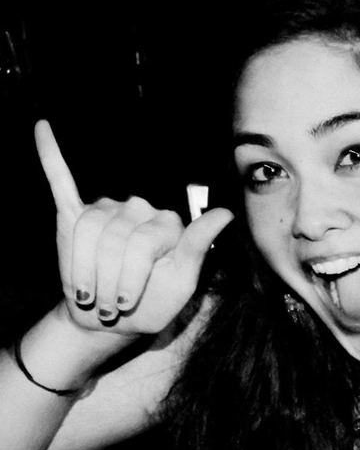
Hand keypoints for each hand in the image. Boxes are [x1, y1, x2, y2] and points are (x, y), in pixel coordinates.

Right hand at [35, 120, 233, 335]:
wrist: (113, 320)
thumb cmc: (152, 303)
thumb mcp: (181, 283)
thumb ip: (197, 246)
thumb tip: (226, 212)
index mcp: (168, 224)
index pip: (142, 244)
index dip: (130, 279)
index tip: (126, 304)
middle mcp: (138, 208)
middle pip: (113, 241)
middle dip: (107, 282)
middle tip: (108, 307)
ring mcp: (106, 208)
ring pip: (87, 233)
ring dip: (84, 271)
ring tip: (91, 294)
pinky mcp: (75, 214)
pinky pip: (62, 181)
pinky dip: (51, 155)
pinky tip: (43, 129)